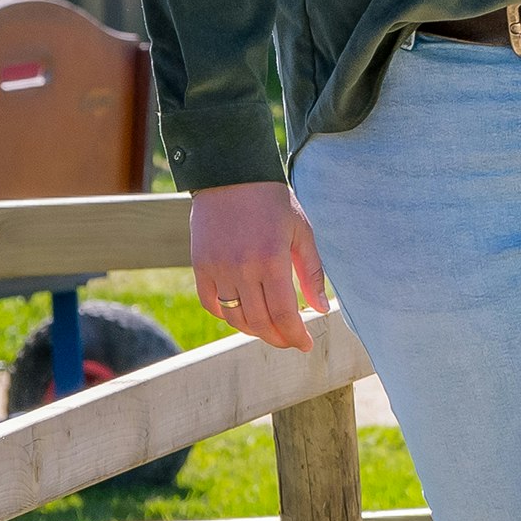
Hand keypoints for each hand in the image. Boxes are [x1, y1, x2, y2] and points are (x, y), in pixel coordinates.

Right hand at [190, 179, 330, 349]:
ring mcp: (217, 268)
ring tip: (270, 330)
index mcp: (271, 260)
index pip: (284, 314)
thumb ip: (312, 272)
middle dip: (278, 338)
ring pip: (235, 317)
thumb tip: (321, 310)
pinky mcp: (199, 265)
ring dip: (254, 331)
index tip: (305, 345)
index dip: (295, 336)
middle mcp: (241, 268)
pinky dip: (227, 315)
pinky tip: (243, 315)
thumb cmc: (273, 202)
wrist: (230, 175)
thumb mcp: (301, 232)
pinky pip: (211, 303)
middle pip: (259, 322)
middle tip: (291, 341)